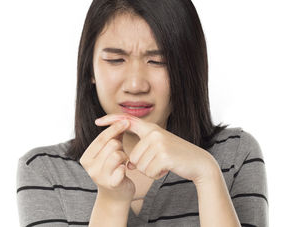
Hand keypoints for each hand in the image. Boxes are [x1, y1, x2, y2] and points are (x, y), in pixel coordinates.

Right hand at [79, 120, 135, 202]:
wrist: (115, 195)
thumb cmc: (113, 168)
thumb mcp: (110, 151)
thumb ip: (113, 135)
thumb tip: (121, 118)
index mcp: (86, 157)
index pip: (102, 137)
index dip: (115, 128)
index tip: (126, 121)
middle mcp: (90, 167)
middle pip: (112, 144)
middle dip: (120, 146)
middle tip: (121, 153)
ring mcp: (99, 176)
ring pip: (118, 154)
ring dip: (124, 156)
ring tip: (122, 162)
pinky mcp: (111, 184)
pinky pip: (122, 168)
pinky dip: (126, 167)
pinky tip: (124, 171)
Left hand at [95, 113, 219, 184]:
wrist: (197, 162)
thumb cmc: (175, 156)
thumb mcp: (158, 148)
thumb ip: (143, 151)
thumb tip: (129, 164)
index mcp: (151, 128)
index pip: (128, 121)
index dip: (112, 120)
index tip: (97, 121)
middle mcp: (153, 133)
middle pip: (132, 156)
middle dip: (143, 165)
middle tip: (159, 162)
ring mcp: (159, 142)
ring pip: (139, 165)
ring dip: (150, 170)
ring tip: (163, 164)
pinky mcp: (164, 155)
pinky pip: (148, 171)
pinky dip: (156, 174)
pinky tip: (167, 168)